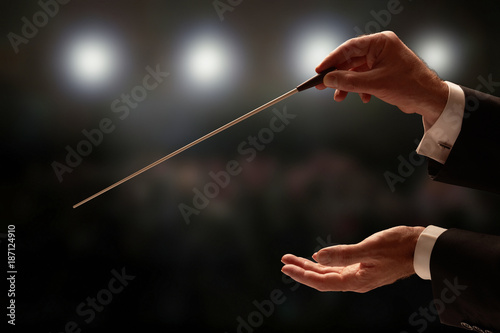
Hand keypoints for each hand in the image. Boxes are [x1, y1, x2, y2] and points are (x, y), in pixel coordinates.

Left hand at [281, 226, 424, 292]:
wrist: (421, 248)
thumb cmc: (398, 246)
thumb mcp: (370, 248)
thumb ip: (342, 254)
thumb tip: (317, 257)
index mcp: (356, 281)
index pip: (321, 281)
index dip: (301, 275)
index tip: (285, 266)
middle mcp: (355, 282)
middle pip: (321, 278)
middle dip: (301, 270)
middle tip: (283, 260)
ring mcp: (359, 275)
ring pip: (328, 273)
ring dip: (310, 266)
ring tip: (292, 259)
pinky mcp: (363, 268)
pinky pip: (337, 269)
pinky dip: (324, 264)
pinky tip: (316, 259)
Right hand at [316, 31, 448, 128]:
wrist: (429, 99)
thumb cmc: (410, 85)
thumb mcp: (374, 83)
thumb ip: (348, 81)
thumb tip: (328, 78)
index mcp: (380, 43)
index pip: (349, 48)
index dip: (332, 59)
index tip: (319, 70)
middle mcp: (380, 49)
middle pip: (350, 60)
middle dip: (338, 75)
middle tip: (323, 84)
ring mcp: (382, 61)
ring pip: (356, 71)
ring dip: (347, 85)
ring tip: (340, 97)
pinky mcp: (383, 72)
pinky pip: (364, 78)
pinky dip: (359, 89)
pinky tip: (363, 98)